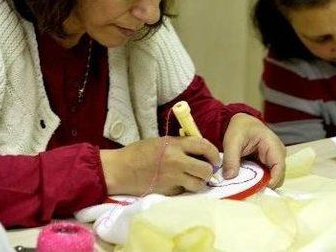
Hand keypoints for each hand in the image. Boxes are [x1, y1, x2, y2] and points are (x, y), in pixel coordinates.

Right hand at [100, 136, 219, 195]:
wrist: (121, 169)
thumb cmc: (139, 152)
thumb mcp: (162, 142)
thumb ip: (180, 145)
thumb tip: (199, 151)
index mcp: (175, 145)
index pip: (204, 146)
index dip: (214, 153)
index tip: (215, 158)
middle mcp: (177, 162)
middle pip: (206, 169)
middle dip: (208, 171)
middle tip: (205, 170)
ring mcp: (173, 179)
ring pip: (199, 184)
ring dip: (199, 182)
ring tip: (193, 179)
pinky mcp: (168, 192)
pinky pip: (185, 192)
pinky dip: (185, 189)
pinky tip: (177, 184)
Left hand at [222, 113, 285, 187]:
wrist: (241, 122)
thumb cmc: (240, 128)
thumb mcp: (232, 141)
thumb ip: (231, 158)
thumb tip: (230, 177)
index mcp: (274, 146)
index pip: (279, 167)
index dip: (271, 181)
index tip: (257, 190)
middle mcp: (278, 155)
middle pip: (277, 177)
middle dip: (263, 185)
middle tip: (247, 191)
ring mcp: (274, 160)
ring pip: (271, 179)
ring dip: (259, 184)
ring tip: (245, 188)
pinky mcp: (268, 165)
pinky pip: (265, 177)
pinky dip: (256, 181)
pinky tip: (246, 183)